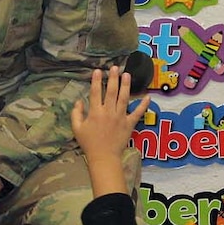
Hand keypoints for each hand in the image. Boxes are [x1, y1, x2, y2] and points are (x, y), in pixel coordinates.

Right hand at [71, 67, 148, 192]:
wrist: (104, 157)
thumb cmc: (89, 143)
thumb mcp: (77, 128)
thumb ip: (76, 114)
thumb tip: (78, 101)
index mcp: (95, 112)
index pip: (95, 92)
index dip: (96, 80)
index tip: (98, 71)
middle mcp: (108, 112)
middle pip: (111, 91)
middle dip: (113, 78)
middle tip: (115, 67)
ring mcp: (120, 117)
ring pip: (124, 98)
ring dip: (126, 85)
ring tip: (127, 74)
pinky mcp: (129, 124)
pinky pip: (138, 113)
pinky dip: (143, 105)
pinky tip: (147, 96)